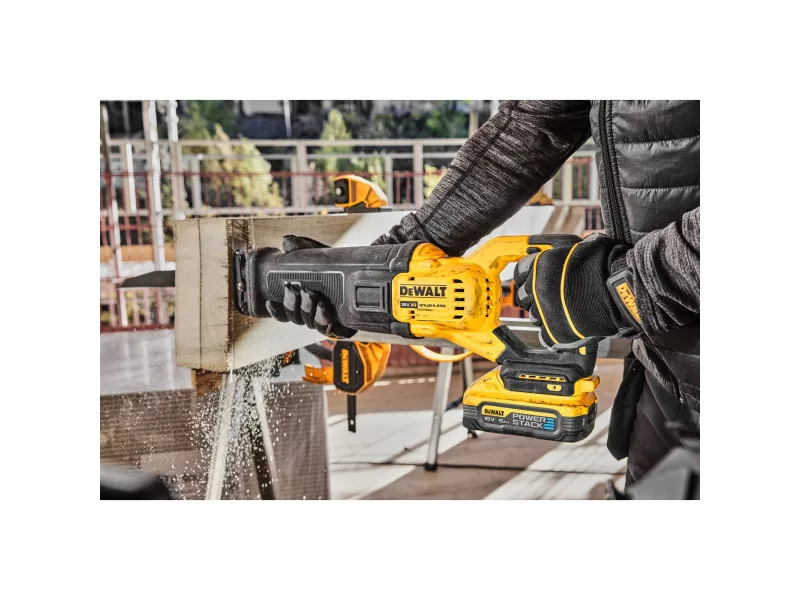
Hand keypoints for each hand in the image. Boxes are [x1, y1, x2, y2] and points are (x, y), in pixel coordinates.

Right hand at [265, 235, 356, 338]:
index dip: (276, 312)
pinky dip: (327, 323)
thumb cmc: (332, 264)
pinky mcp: (345, 325)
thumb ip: (301, 246)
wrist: (359, 268)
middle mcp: (313, 313)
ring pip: (313, 325)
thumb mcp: (316, 253)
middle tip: (301, 290)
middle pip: (297, 319)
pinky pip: (334, 331)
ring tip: (315, 297)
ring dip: (310, 312)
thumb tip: (287, 242)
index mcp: (302, 301)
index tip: (271, 302)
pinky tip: (325, 310)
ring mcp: (328, 319)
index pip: (284, 313)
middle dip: (295, 306)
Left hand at [513, 234, 637, 347]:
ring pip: (533, 317)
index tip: (533, 282)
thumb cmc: (606, 265)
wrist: (621, 290)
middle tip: (551, 298)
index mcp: (540, 265)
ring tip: (564, 312)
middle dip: (533, 297)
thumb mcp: (578, 247)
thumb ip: (558, 252)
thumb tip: (549, 250)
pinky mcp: (554, 332)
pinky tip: (567, 326)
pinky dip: (554, 333)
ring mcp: (543, 311)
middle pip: (522, 297)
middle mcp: (536, 288)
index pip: (519, 273)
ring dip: (544, 315)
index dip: (527, 278)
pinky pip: (544, 336)